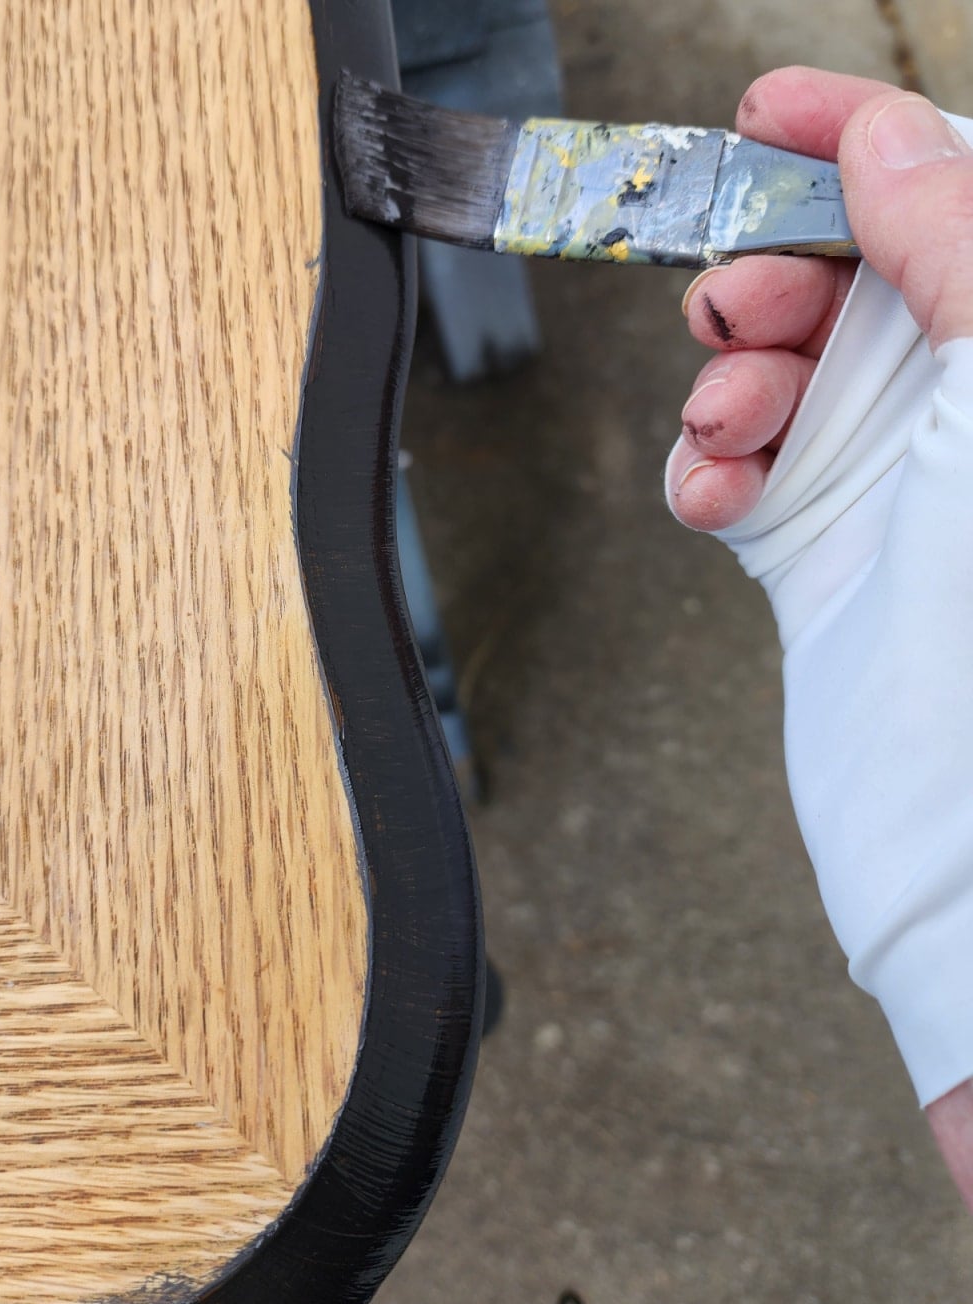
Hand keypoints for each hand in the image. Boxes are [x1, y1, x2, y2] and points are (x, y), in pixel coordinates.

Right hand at [665, 67, 972, 1208]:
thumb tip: (882, 136)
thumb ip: (958, 247)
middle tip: (734, 310)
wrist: (969, 840)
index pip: (945, 197)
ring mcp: (891, 474)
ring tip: (729, 425)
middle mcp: (963, 402)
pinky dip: (706, 468)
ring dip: (731, 379)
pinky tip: (713, 493)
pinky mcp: (815, 544)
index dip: (854, 136)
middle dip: (770, 275)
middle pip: (843, 273)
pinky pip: (734, 468)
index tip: (761, 113)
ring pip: (776, 367)